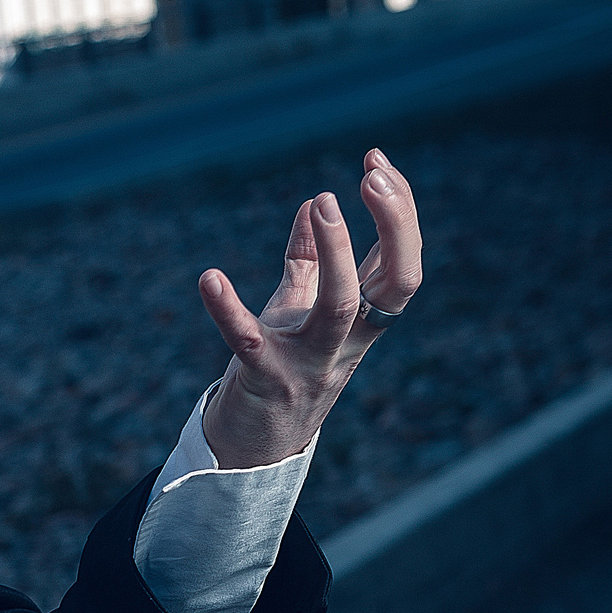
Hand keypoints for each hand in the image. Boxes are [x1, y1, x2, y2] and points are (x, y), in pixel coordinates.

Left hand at [198, 149, 422, 469]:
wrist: (254, 450)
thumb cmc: (281, 369)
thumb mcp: (299, 309)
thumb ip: (308, 260)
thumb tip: (310, 202)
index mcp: (364, 321)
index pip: (402, 261)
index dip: (400, 212)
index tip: (376, 162)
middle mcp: (349, 342)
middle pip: (396, 285)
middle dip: (393, 227)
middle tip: (370, 177)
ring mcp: (310, 364)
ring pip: (340, 309)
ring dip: (336, 254)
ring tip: (323, 202)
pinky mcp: (264, 382)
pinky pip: (248, 343)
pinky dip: (227, 310)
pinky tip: (209, 278)